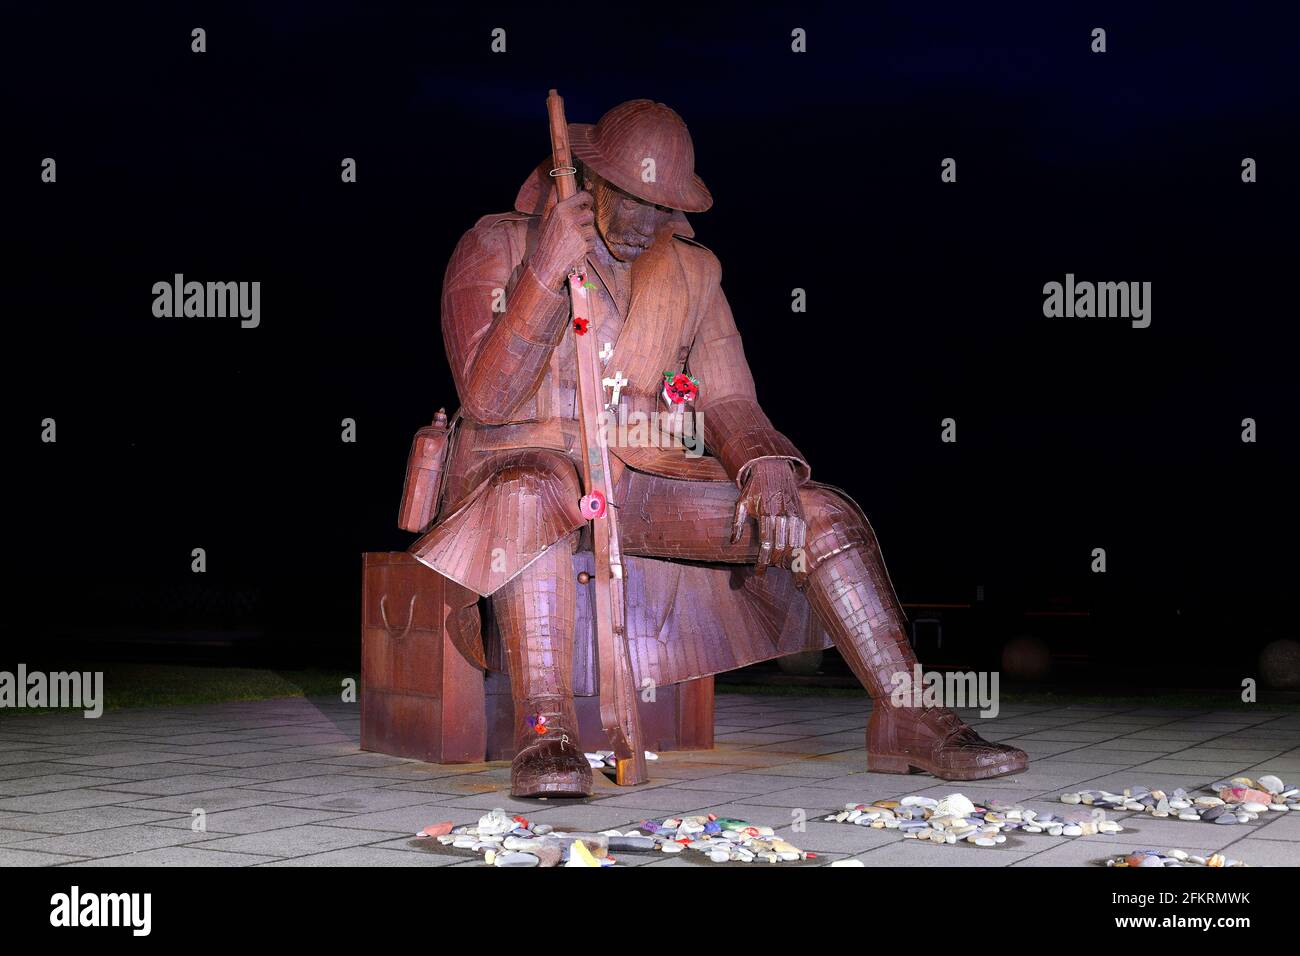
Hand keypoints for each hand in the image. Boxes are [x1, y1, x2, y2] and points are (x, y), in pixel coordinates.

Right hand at [531, 190, 595, 287]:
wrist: (546, 263)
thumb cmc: (546, 241)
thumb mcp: (545, 219)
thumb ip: (551, 201)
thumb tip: (555, 186)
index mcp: (561, 209)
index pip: (583, 197)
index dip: (588, 199)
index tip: (589, 202)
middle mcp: (570, 218)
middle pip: (590, 214)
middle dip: (586, 222)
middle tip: (579, 228)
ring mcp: (577, 232)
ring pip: (592, 229)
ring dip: (587, 236)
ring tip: (575, 241)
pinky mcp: (583, 245)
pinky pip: (592, 243)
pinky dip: (587, 247)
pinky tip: (577, 249)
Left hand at [731, 459, 806, 579]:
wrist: (773, 467)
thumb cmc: (754, 488)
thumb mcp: (741, 502)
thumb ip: (737, 523)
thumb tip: (733, 542)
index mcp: (766, 512)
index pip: (765, 544)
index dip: (762, 561)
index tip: (759, 572)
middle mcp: (782, 514)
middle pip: (781, 547)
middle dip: (774, 562)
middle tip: (767, 568)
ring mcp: (794, 514)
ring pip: (794, 543)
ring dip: (787, 558)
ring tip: (779, 566)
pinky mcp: (800, 514)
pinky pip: (802, 536)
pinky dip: (798, 549)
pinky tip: (791, 556)